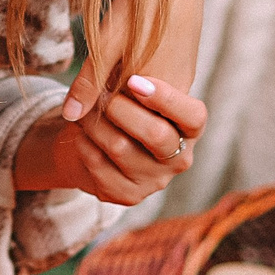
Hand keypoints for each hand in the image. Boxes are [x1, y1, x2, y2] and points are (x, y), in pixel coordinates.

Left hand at [15, 75, 205, 205]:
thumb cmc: (123, 105)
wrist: (98, 145)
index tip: (134, 80)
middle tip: (103, 94)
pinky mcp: (128, 195)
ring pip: (121, 148)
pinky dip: (85, 143)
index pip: (193, 117)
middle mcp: (179, 159)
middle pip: (157, 135)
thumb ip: (127, 79)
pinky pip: (100, 166)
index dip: (166, 98)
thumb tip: (104, 85)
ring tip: (85, 109)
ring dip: (96, 123)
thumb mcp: (130, 88)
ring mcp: (154, 182)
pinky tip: (81, 133)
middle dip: (122, 108)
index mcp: (190, 130)